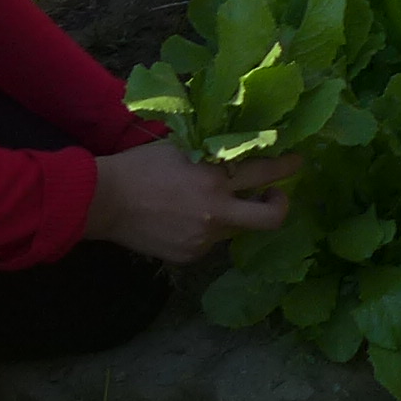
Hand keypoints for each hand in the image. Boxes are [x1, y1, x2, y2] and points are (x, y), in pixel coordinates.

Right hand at [83, 141, 300, 260]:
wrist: (104, 201)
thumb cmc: (142, 166)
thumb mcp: (185, 147)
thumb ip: (215, 152)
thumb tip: (241, 145)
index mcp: (216, 178)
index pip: (267, 172)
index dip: (288, 166)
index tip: (297, 162)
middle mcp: (216, 211)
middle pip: (270, 218)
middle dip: (280, 206)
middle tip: (274, 196)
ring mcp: (203, 238)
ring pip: (236, 229)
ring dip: (234, 216)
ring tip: (212, 203)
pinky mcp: (189, 255)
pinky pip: (211, 243)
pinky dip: (207, 231)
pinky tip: (187, 218)